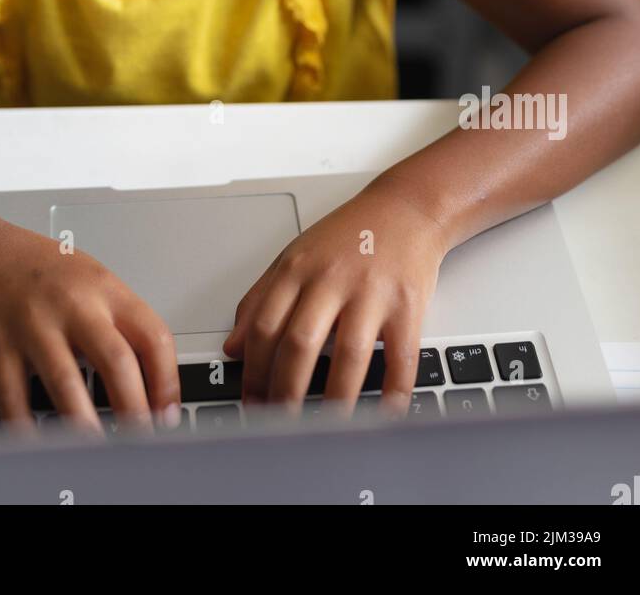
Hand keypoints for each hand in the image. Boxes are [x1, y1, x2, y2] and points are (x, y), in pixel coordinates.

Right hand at [0, 219, 181, 435]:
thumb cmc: (42, 268)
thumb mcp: (93, 279)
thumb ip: (119, 321)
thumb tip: (150, 380)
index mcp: (106, 289)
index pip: (153, 336)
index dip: (167, 382)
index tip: (167, 414)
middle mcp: (73, 305)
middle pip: (116, 361)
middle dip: (134, 409)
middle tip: (141, 439)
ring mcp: (34, 325)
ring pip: (66, 382)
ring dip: (85, 424)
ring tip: (98, 450)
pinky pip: (14, 396)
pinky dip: (26, 426)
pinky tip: (39, 442)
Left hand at [223, 177, 448, 416]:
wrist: (406, 208)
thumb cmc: (349, 236)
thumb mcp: (294, 257)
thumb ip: (260, 299)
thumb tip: (231, 348)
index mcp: (297, 270)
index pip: (264, 328)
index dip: (253, 372)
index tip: (250, 404)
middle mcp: (331, 279)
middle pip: (299, 344)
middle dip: (285, 393)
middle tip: (280, 428)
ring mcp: (371, 292)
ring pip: (348, 356)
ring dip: (335, 401)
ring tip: (325, 432)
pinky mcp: (408, 304)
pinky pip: (401, 357)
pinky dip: (394, 391)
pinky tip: (384, 414)